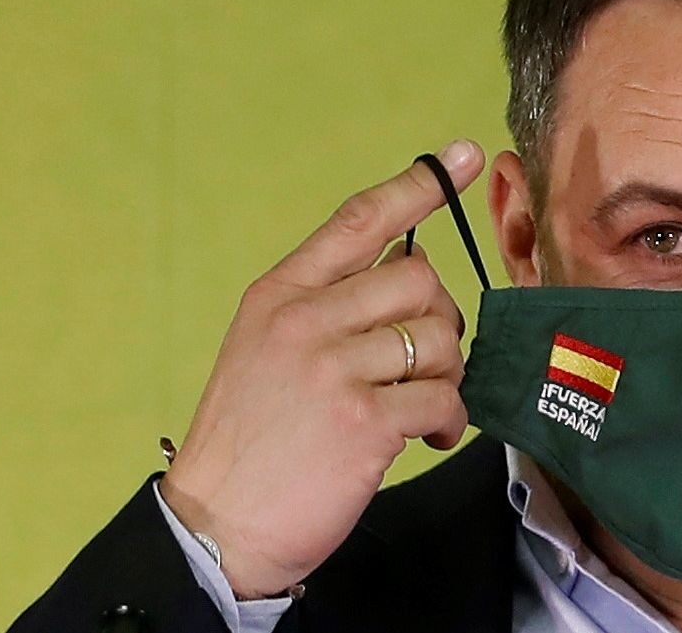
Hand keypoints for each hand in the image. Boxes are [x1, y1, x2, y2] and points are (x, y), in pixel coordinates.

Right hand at [159, 141, 484, 597]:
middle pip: (418, 279)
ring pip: (438, 339)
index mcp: (280, 295)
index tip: (461, 155)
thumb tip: (411, 271)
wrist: (219, 525)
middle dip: (440, 321)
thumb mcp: (266, 351)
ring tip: (422, 407)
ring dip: (446, 377)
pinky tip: (426, 439)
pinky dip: (447, 421)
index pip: (359, 221)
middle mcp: (304, 321)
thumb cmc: (252, 440)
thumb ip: (326, 307)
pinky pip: (442, 399)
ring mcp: (332, 369)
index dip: (418, 185)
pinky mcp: (363, 421)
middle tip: (424, 364)